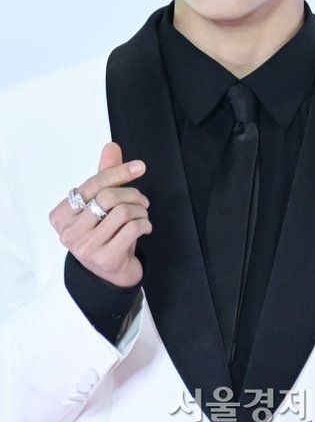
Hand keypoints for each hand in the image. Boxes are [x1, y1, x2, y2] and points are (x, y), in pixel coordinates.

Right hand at [49, 142, 150, 286]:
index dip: (118, 172)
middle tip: (142, 201)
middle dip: (132, 194)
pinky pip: (132, 229)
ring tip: (142, 215)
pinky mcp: (105, 259)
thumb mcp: (102, 204)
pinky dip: (145, 224)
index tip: (140, 167)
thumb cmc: (105, 234)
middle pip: (108, 197)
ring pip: (122, 212)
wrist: (111, 274)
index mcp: (61, 216)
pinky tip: (145, 228)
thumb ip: (105, 176)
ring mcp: (85, 248)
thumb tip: (111, 146)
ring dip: (140, 211)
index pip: (92, 185)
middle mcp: (68, 233)